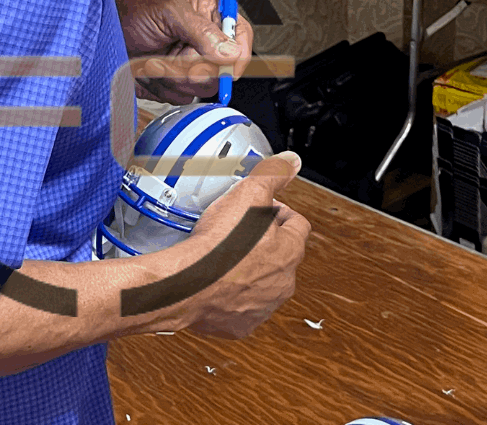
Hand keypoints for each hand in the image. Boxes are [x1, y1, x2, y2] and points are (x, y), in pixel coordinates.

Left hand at [115, 0, 252, 103]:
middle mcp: (204, 42)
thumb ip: (202, 31)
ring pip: (200, 88)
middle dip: (191, 66)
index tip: (227, 67)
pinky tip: (149, 70)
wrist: (104, 33)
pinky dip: (161, 87)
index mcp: (210, 17)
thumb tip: (231, 52)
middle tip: (172, 51)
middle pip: (222, 70)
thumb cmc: (133, 12)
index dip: (239, 55)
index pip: (241, 36)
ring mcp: (190, 65)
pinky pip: (181, 98)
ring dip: (172, 75)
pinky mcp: (175, 84)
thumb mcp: (170, 12)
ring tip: (154, 57)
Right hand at [185, 151, 309, 338]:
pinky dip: (230, 294)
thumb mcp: (249, 194)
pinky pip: (240, 306)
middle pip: (281, 254)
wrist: (188, 285)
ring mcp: (262, 307)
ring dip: (248, 268)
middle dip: (264, 241)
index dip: (279, 211)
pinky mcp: (240, 325)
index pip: (298, 225)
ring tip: (223, 253)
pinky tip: (214, 279)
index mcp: (290, 252)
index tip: (262, 207)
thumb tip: (292, 161)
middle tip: (238, 228)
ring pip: (262, 282)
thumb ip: (272, 175)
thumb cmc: (219, 243)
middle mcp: (283, 283)